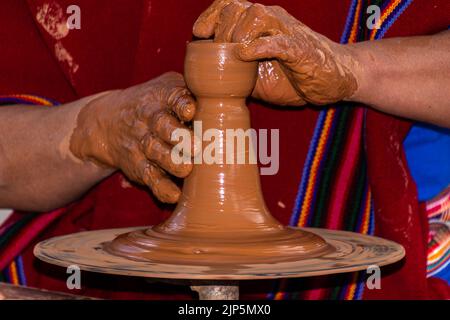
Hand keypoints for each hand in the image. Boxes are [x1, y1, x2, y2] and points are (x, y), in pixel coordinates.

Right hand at [70, 72, 195, 202]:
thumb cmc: (156, 103)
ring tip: (186, 169)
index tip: (190, 111)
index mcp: (162, 96)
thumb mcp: (168, 87)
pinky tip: (175, 195)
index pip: (172, 97)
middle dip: (177, 136)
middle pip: (161, 125)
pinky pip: (149, 177)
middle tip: (195, 147)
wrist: (108, 121)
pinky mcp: (139, 166)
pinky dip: (161, 188)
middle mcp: (150, 118)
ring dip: (171, 161)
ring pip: (155, 151)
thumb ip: (192, 93)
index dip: (181, 104)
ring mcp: (143, 143)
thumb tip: (227, 99)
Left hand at [193, 0, 357, 104]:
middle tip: (216, 54)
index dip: (211, 15)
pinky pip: (278, 42)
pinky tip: (245, 55)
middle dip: (221, 30)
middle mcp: (272, 21)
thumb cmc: (294, 77)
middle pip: (237, 8)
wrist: (334, 78)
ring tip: (233, 56)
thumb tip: (202, 74)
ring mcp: (287, 32)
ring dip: (238, 35)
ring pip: (256, 16)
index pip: (229, 5)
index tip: (198, 34)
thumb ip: (233, 71)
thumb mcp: (256, 76)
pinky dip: (259, 47)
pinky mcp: (302, 50)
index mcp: (259, 24)